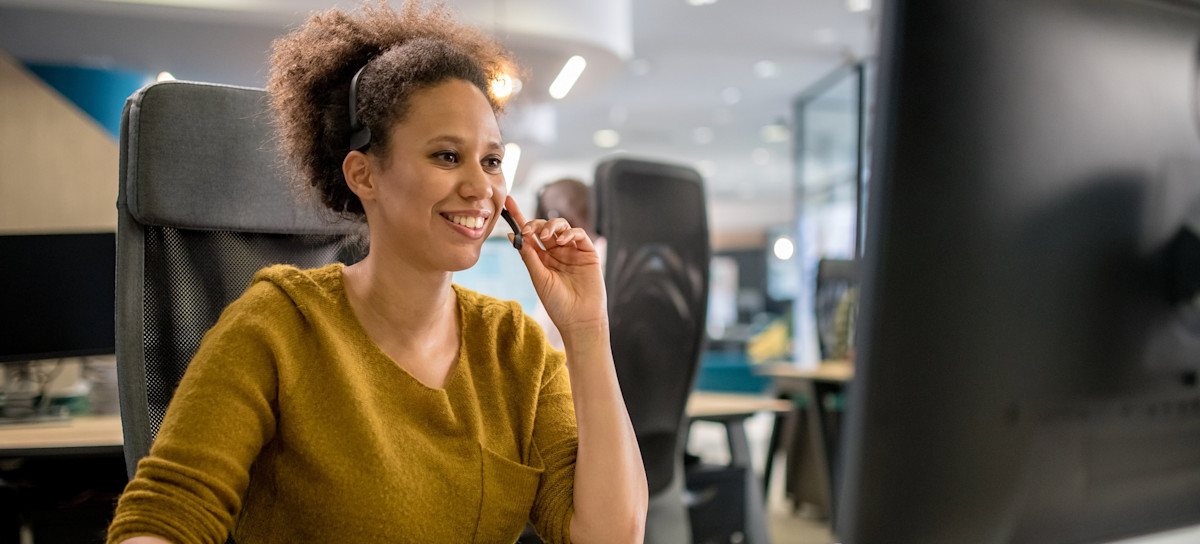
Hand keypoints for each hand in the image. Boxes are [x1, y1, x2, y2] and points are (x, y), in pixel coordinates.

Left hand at [504, 195, 606, 335]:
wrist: (579, 319)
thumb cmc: (557, 303)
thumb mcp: (538, 277)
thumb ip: (528, 255)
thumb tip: (512, 235)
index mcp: (542, 258)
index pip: (529, 234)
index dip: (519, 217)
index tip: (508, 202)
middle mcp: (556, 252)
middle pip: (544, 228)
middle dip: (535, 224)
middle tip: (529, 231)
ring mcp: (572, 251)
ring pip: (561, 227)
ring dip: (552, 226)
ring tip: (545, 237)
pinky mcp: (588, 253)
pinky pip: (579, 234)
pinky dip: (570, 232)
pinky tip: (562, 240)